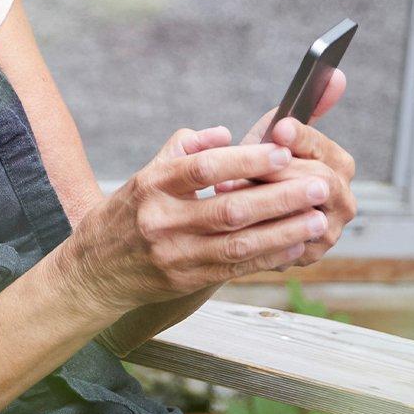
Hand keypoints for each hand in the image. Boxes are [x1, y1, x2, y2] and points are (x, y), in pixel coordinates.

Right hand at [55, 126, 334, 315]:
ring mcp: (174, 254)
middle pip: (230, 208)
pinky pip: (236, 268)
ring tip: (318, 218)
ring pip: (239, 243)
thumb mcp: (146, 173)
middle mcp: (162, 220)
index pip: (204, 168)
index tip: (283, 152)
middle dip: (280, 197)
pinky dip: (269, 256)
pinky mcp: (185, 280)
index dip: (246, 160)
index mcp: (152, 184)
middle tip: (319, 186)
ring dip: (284, 231)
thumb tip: (226, 134)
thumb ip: (185, 149)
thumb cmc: (128, 213)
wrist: (94, 270)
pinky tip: (296, 245)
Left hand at [216, 69, 355, 270]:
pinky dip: (260, 229)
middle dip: (279, 172)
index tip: (281, 130)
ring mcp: (329, 230)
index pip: (326, 148)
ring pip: (299, 213)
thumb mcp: (272, 138)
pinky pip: (286, 243)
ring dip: (263, 201)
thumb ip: (301, 109)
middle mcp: (343, 198)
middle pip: (318, 181)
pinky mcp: (309, 255)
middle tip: (244, 167)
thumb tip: (336, 74)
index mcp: (338, 164)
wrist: (248, 218)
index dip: (304, 138)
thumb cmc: (261, 168)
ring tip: (227, 192)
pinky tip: (233, 220)